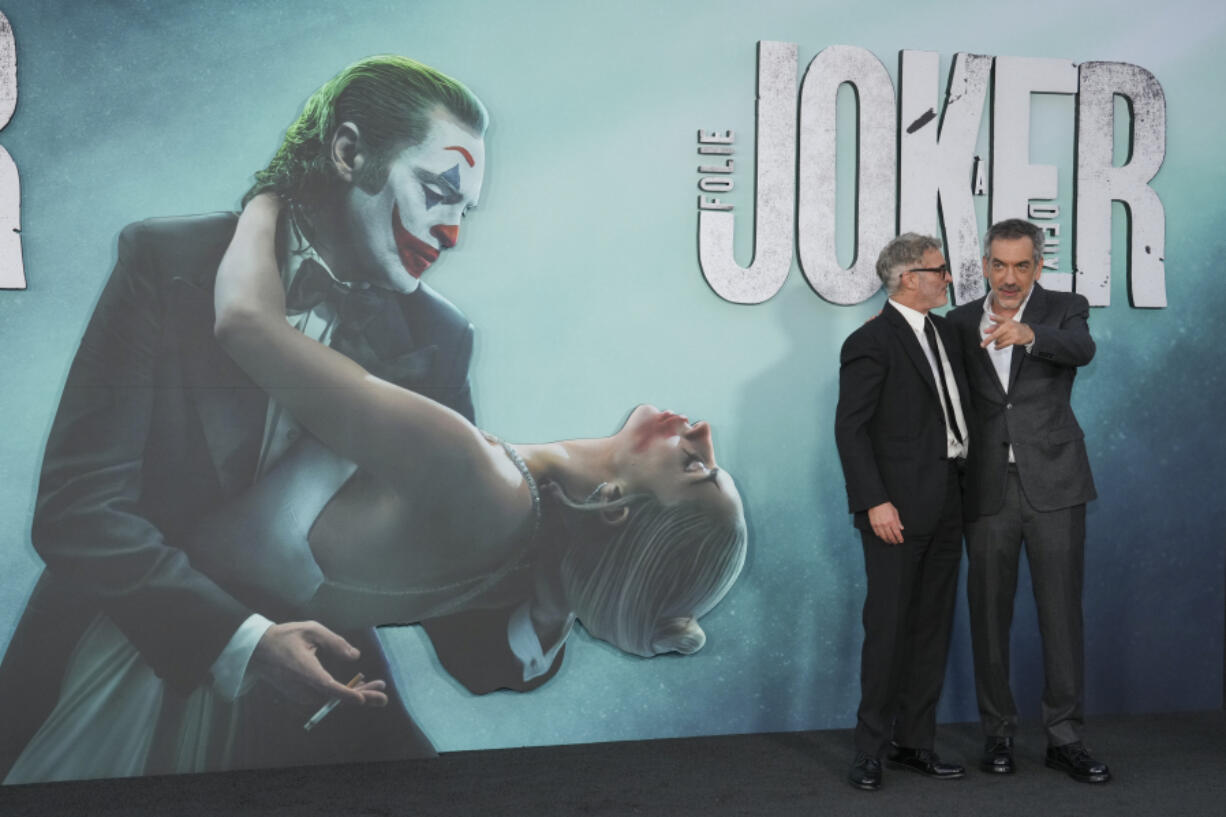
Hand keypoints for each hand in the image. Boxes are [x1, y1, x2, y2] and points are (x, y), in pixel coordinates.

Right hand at [251, 620, 387, 707]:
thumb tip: (355, 656)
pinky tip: (359, 686)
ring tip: (377, 686)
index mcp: (305, 671)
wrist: (258, 650)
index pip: (328, 687)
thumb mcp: (312, 630)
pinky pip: (325, 696)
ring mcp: (300, 694)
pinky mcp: (300, 695)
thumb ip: (335, 642)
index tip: (363, 699)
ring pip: (332, 698)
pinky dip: (342, 693)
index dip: (346, 694)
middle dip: (362, 697)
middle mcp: (302, 687)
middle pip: (336, 697)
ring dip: (355, 693)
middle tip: (384, 696)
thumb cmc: (285, 637)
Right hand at [868, 501, 903, 543]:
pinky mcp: (873, 525)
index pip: (897, 533)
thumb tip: (901, 528)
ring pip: (883, 536)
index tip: (901, 541)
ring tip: (889, 542)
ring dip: (887, 540)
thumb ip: (898, 521)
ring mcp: (879, 525)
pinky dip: (880, 536)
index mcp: (892, 521)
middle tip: (895, 542)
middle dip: (894, 541)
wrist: (876, 502)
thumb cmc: (886, 506)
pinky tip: (882, 536)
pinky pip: (877, 533)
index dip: (899, 538)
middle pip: (890, 536)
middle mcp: (885, 525)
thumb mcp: (895, 512)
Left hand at [981, 314, 1034, 349]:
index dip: (995, 317)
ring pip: (999, 340)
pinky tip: (996, 347)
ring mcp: (1012, 332)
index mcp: (1007, 320)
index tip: (990, 317)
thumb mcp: (1006, 325)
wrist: (1028, 332)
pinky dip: (999, 346)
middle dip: (988, 340)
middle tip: (982, 345)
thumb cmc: (1014, 328)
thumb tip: (986, 331)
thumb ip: (995, 327)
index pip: (1000, 318)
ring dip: (996, 342)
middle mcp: (1009, 325)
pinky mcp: (1015, 339)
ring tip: (997, 341)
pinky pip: (1004, 344)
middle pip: (996, 334)